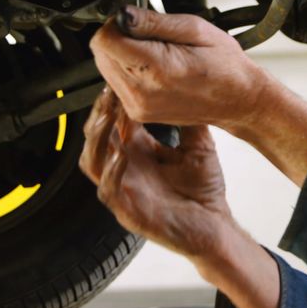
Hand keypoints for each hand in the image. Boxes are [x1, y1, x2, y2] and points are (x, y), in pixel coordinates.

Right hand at [79, 87, 232, 259]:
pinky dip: (111, 171)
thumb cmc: (203, 191)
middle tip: (109, 92)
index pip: (114, 123)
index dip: (113, 102)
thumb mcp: (199, 147)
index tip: (120, 80)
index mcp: (138, 153)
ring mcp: (123, 191)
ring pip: (92, 162)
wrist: (215, 228)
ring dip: (97, 138)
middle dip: (99, 113)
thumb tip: (194, 88)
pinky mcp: (128, 212)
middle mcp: (125, 169)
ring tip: (108, 116)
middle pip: (96, 137)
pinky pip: (108, 191)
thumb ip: (191, 121)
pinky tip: (120, 154)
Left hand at [89, 7, 270, 130]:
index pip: (104, 40)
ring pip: (105, 67)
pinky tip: (154, 68)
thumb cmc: (225, 66)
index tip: (136, 21)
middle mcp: (141, 93)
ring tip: (156, 53)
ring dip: (123, 54)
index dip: (117, 23)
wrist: (239, 101)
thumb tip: (124, 14)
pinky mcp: (138, 113)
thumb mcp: (195, 29)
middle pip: (100, 53)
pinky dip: (129, 69)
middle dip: (119, 38)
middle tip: (151, 37)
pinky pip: (116, 83)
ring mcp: (138, 107)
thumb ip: (154, 21)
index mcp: (156, 69)